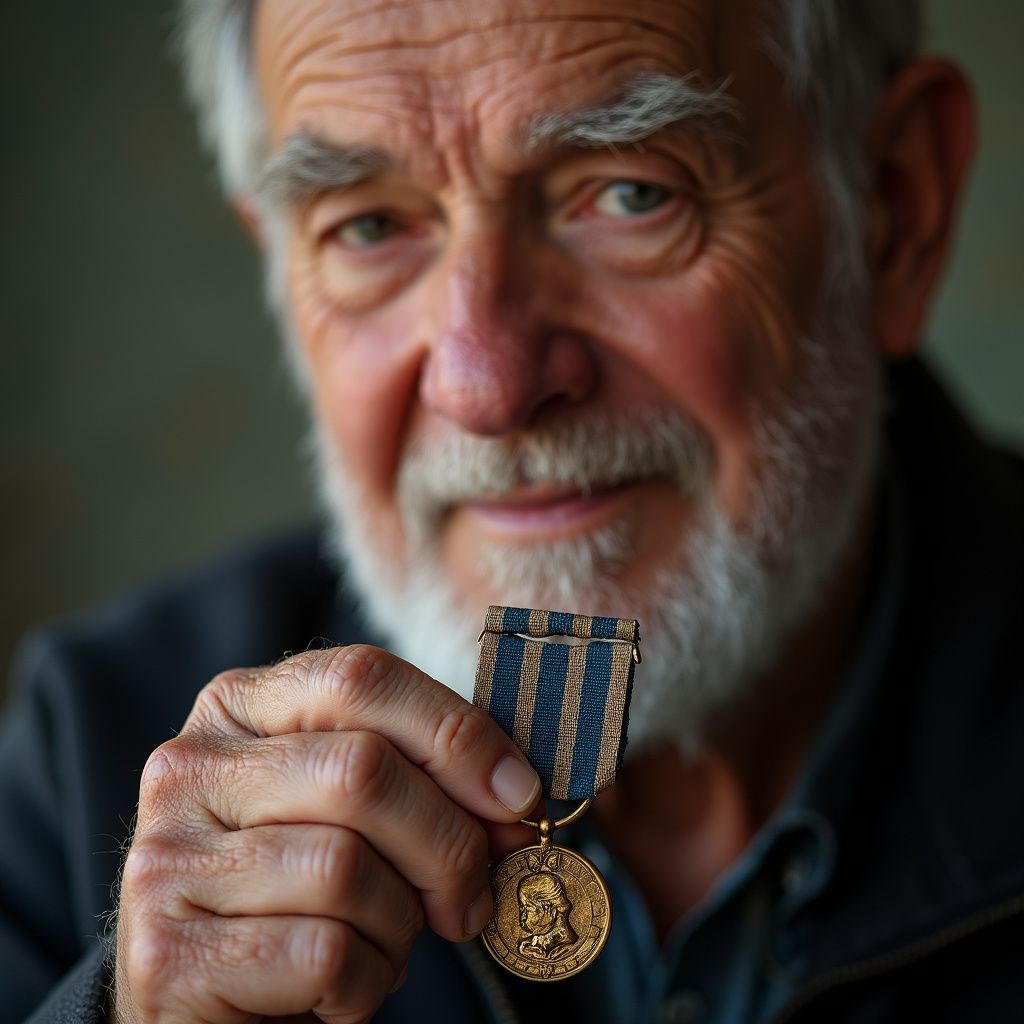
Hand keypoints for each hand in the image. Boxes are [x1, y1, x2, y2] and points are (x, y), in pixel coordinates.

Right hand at [113, 645, 539, 1022]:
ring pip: (344, 868)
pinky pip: (322, 953)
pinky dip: (368, 981)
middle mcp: (191, 766)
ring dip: (401, 920)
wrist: (204, 996)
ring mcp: (168, 858)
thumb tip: (515, 797)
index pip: (361, 678)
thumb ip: (419, 778)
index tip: (518, 795)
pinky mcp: (168, 955)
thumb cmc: (299, 886)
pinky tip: (349, 985)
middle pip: (362, 770)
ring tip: (390, 939)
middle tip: (472, 895)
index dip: (456, 733)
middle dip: (448, 842)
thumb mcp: (350, 808)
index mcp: (240, 706)